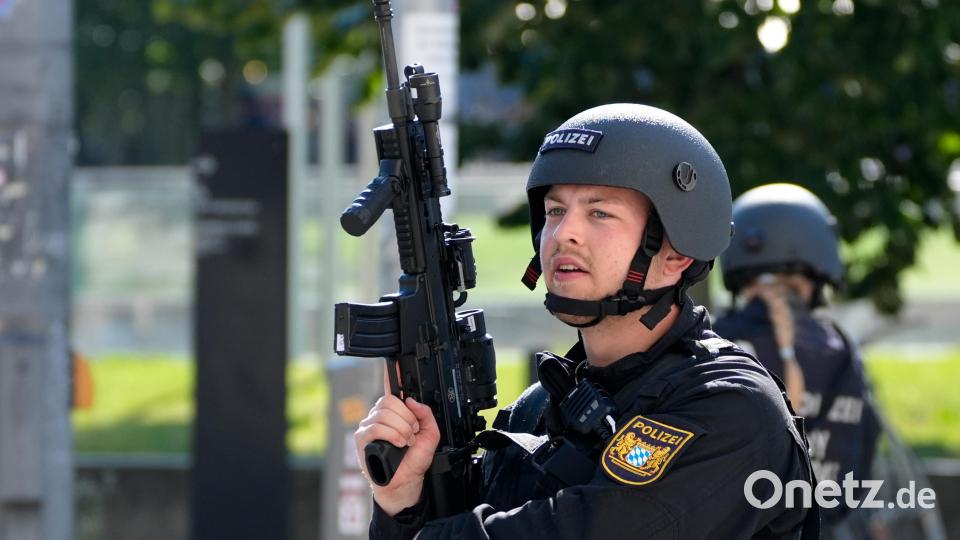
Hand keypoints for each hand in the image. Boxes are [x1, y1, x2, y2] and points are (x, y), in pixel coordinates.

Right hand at [354, 368, 440, 515]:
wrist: (406, 482)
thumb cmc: (413, 460)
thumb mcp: (429, 435)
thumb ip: (426, 415)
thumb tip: (411, 401)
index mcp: (395, 413)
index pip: (391, 388)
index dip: (391, 373)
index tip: (394, 362)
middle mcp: (380, 415)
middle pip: (390, 400)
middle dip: (407, 417)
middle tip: (412, 433)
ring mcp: (369, 425)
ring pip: (384, 413)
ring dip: (401, 428)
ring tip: (405, 442)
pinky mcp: (361, 438)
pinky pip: (376, 426)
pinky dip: (391, 434)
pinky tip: (398, 443)